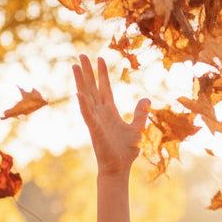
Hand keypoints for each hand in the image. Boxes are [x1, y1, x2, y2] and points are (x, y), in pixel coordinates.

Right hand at [73, 54, 150, 175]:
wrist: (119, 167)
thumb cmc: (126, 151)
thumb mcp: (137, 129)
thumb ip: (141, 114)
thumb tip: (146, 99)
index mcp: (110, 112)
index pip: (104, 88)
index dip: (102, 74)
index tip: (99, 58)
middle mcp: (100, 113)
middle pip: (92, 87)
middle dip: (87, 71)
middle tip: (81, 54)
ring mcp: (95, 120)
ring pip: (86, 96)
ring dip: (80, 81)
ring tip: (74, 65)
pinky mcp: (93, 130)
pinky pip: (87, 115)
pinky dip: (83, 104)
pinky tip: (79, 93)